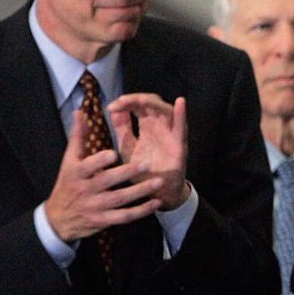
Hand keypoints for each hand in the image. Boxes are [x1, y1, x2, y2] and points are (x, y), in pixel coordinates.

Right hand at [44, 108, 164, 241]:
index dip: (99, 161)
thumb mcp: (70, 160)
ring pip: (120, 199)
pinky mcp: (105, 220)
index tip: (114, 153)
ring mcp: (96, 207)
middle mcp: (85, 190)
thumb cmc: (68, 182)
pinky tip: (156, 203)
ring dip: (140, 191)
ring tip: (158, 181)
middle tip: (146, 163)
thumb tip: (80, 112)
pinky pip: (125, 216)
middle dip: (126, 173)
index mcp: (76, 173)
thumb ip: (78, 136)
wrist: (59, 218)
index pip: (87, 166)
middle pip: (107, 181)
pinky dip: (141, 211)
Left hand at [106, 92, 188, 208]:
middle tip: (121, 102)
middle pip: (151, 104)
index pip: (138, 106)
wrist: (155, 194)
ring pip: (165, 111)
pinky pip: (181, 128)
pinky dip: (182, 114)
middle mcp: (160, 127)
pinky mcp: (179, 146)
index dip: (126, 102)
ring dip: (152, 103)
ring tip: (139, 100)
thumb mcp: (127, 147)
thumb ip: (122, 129)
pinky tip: (180, 102)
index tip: (111, 107)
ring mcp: (170, 135)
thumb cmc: (143, 171)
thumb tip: (113, 109)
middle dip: (135, 99)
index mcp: (148, 127)